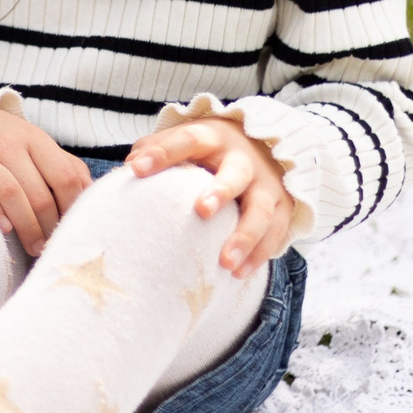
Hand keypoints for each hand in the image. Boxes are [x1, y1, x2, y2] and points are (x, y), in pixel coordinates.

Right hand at [0, 104, 92, 256]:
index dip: (72, 207)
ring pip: (9, 192)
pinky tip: (3, 228)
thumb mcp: (33, 144)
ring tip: (32, 247)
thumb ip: (62, 165)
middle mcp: (6, 141)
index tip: (72, 229)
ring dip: (25, 225)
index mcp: (33, 137)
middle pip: (37, 191)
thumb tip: (90, 194)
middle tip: (50, 248)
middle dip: (48, 226)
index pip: (64, 175)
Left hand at [126, 116, 293, 279]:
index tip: (137, 169)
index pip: (188, 140)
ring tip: (225, 263)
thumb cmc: (209, 150)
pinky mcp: (284, 206)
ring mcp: (267, 184)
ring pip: (262, 210)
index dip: (163, 153)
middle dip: (221, 191)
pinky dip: (260, 254)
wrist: (263, 146)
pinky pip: (276, 232)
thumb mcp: (185, 141)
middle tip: (202, 211)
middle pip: (235, 174)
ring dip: (245, 237)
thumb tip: (129, 168)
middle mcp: (243, 160)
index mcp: (213, 138)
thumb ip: (157, 149)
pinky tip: (239, 274)